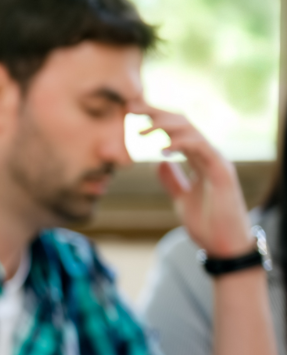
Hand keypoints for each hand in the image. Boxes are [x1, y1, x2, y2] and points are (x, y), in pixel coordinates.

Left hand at [130, 101, 251, 257]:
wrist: (223, 246)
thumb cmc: (207, 224)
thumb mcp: (181, 198)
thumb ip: (172, 179)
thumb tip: (158, 162)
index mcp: (198, 160)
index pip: (175, 131)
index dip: (155, 119)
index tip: (130, 113)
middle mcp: (208, 156)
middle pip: (182, 123)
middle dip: (156, 113)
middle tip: (131, 108)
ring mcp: (216, 162)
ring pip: (192, 131)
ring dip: (166, 125)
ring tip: (143, 129)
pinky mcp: (223, 172)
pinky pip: (203, 149)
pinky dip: (183, 144)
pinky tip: (164, 148)